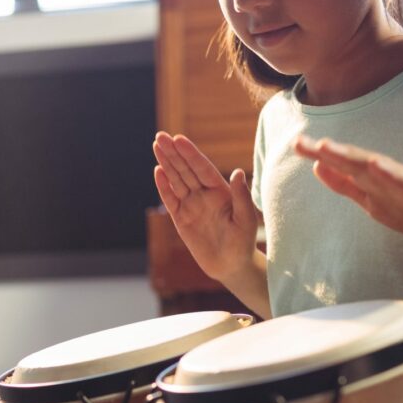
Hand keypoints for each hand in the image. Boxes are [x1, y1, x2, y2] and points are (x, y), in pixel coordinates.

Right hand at [153, 132, 258, 280]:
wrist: (231, 266)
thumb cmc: (243, 242)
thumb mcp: (246, 220)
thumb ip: (242, 197)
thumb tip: (238, 172)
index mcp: (221, 191)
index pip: (202, 168)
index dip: (191, 154)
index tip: (179, 139)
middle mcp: (204, 195)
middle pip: (186, 170)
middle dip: (174, 153)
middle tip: (161, 136)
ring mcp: (191, 206)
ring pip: (176, 180)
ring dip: (166, 163)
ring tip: (156, 146)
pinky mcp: (181, 219)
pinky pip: (170, 200)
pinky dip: (163, 186)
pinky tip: (158, 171)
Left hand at [294, 135, 402, 244]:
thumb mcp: (371, 199)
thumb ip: (345, 184)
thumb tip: (317, 166)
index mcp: (371, 178)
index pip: (341, 164)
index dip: (319, 154)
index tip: (295, 144)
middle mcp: (385, 175)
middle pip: (352, 160)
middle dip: (327, 151)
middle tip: (302, 142)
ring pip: (374, 167)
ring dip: (350, 156)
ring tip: (327, 147)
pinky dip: (390, 174)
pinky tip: (377, 165)